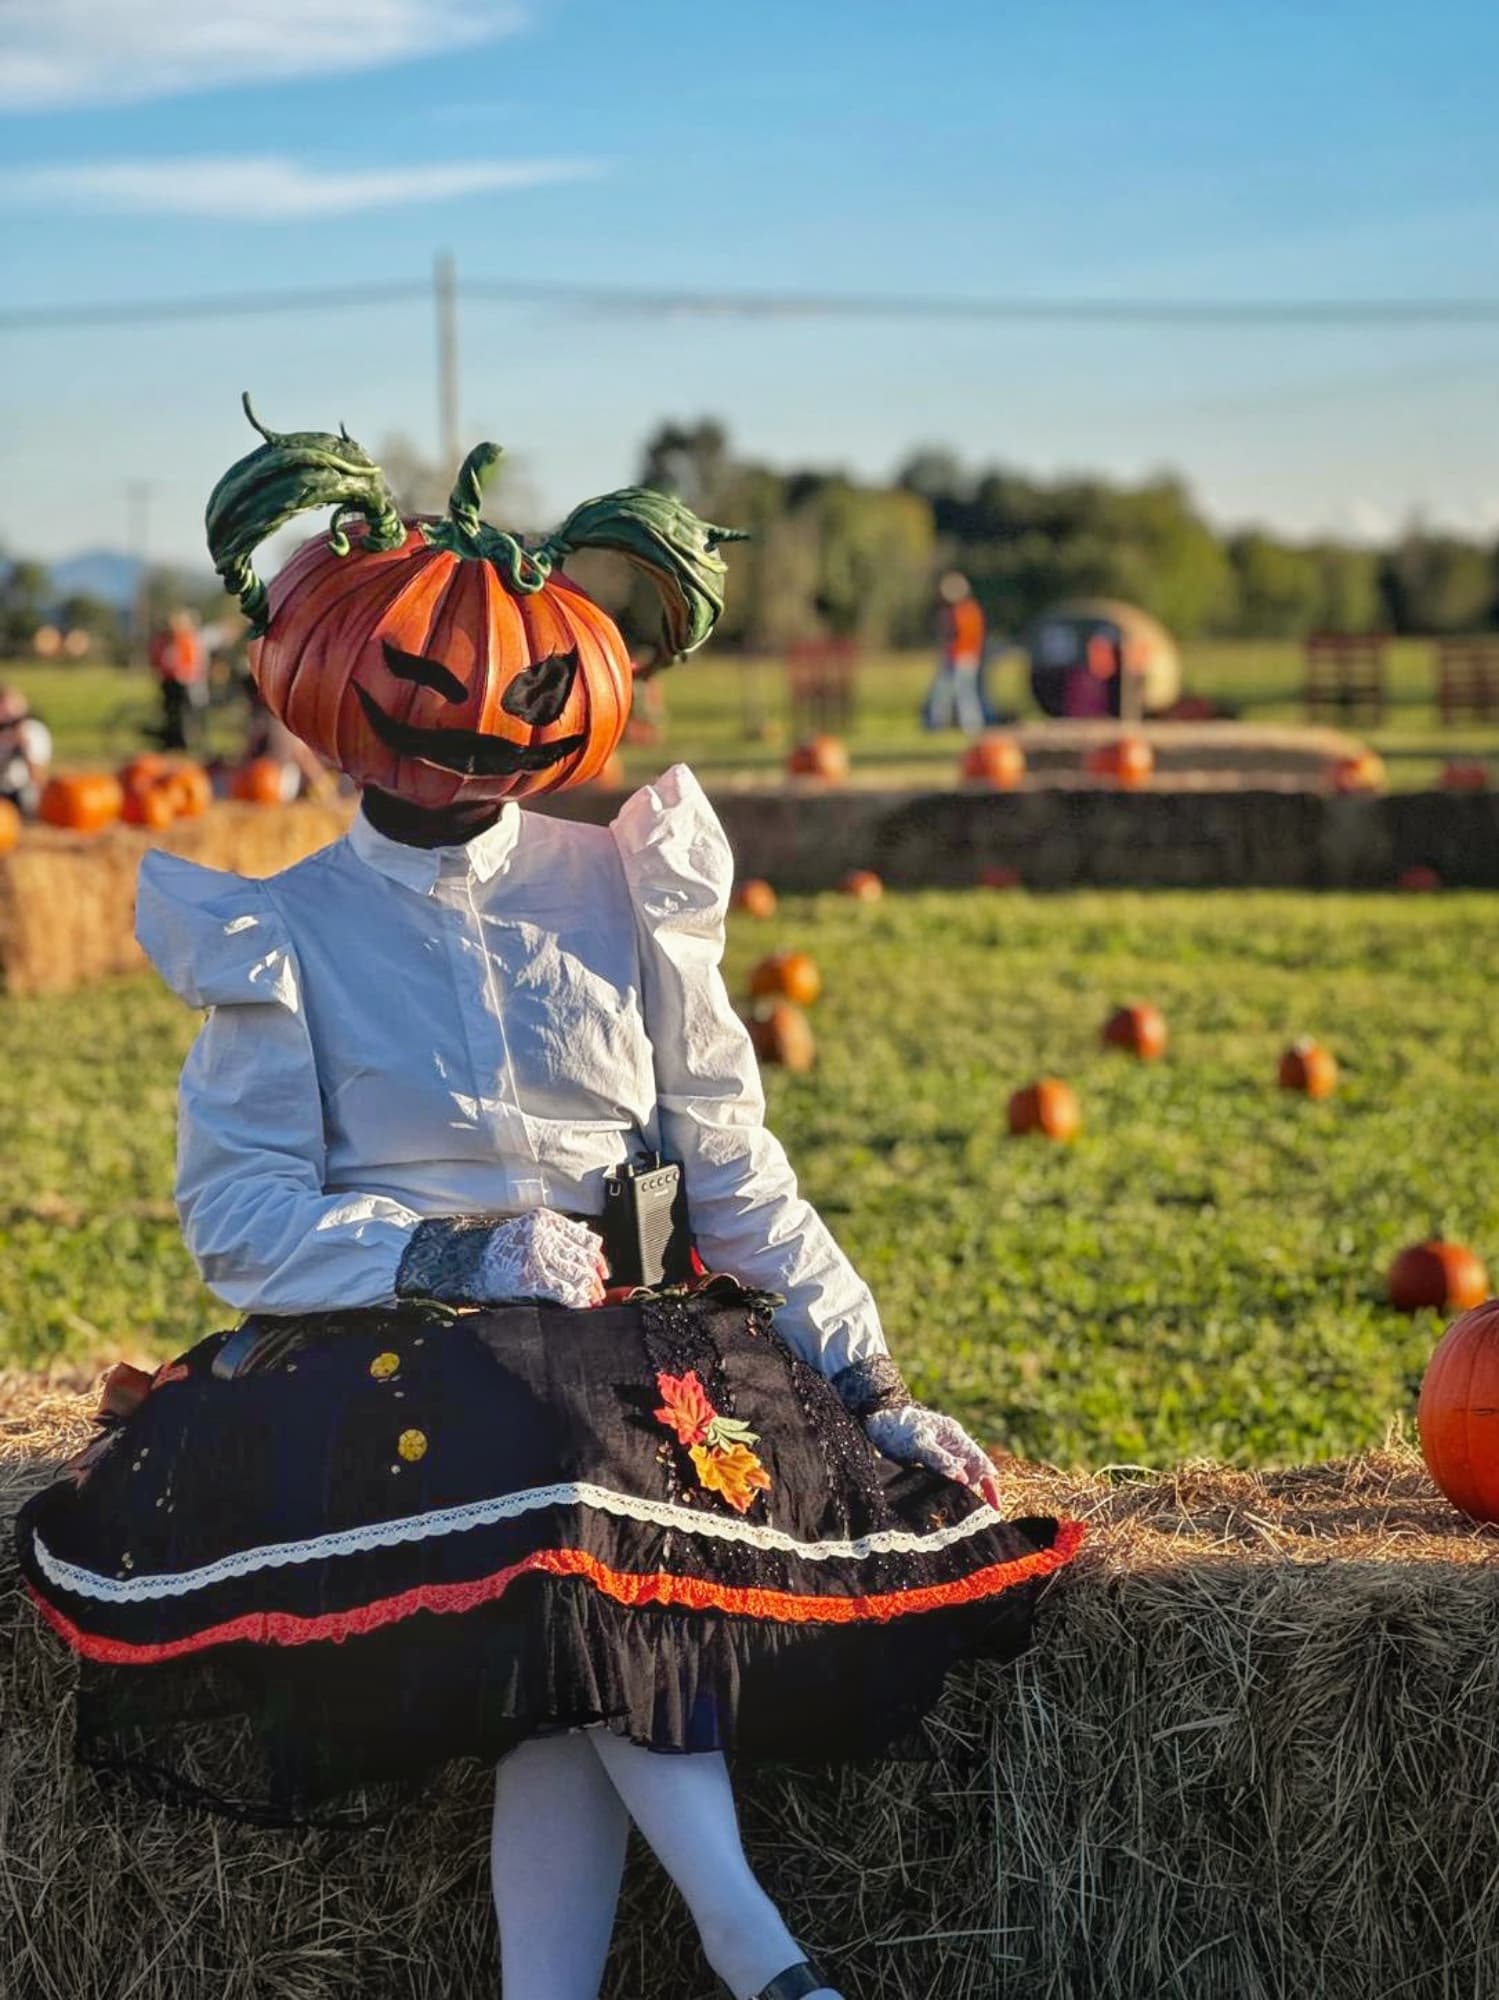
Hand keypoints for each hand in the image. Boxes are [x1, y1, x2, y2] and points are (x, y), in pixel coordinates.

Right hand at [476, 1211, 608, 1308]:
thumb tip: (588, 1247)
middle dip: (593, 1277)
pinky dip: (576, 1299)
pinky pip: (564, 1290)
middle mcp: (543, 1235)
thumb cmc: (500, 1247)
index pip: (583, 1237)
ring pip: (576, 1274)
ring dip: (588, 1290)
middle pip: (581, 1257)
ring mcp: (538, 1256)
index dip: (596, 1257)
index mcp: (545, 1220)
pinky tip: (581, 1304)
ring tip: (594, 1300)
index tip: (602, 1269)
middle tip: (600, 1290)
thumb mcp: (528, 1229)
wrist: (471, 1259)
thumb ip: (556, 1235)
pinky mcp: (533, 1278)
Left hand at [864, 1403, 1003, 1509]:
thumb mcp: (918, 1443)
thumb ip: (940, 1460)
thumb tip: (963, 1479)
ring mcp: (939, 1458)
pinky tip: (941, 1508)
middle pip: (971, 1475)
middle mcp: (951, 1448)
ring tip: (958, 1518)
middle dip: (975, 1495)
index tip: (994, 1508)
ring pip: (956, 1482)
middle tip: (975, 1519)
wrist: (873, 1422)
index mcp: (955, 1437)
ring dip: (958, 1497)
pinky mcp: (926, 1468)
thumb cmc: (897, 1427)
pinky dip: (943, 1496)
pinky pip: (941, 1484)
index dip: (990, 1486)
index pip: (981, 1463)